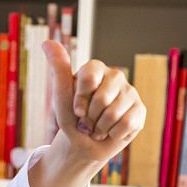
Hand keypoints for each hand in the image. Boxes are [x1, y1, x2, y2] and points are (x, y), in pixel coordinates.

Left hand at [42, 40, 145, 165]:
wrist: (83, 143)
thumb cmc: (71, 118)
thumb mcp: (61, 95)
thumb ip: (58, 69)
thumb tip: (46, 42)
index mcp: (96, 69)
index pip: (89, 77)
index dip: (80, 99)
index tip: (76, 111)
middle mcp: (115, 76)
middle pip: (102, 99)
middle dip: (89, 118)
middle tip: (86, 122)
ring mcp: (130, 92)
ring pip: (113, 113)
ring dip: (99, 128)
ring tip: (96, 128)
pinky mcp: (140, 110)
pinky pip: (127, 123)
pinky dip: (113, 134)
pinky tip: (110, 132)